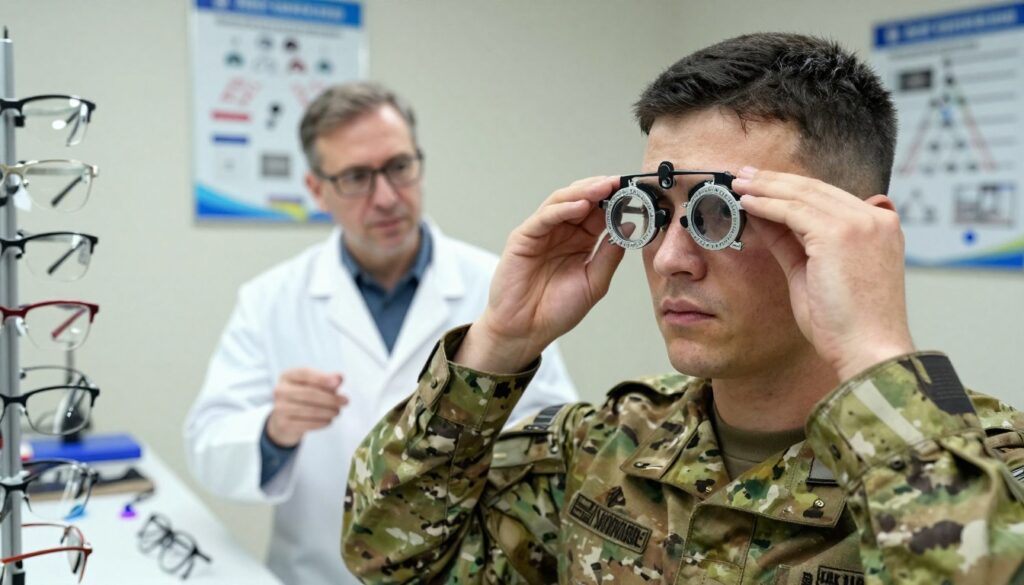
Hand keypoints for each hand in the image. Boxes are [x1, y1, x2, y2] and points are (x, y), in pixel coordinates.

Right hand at [266, 368, 347, 446]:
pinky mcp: (283, 424)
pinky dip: (322, 422)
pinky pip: (307, 424)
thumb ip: (327, 380)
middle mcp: (280, 390)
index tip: (338, 383)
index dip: (322, 378)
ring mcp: (280, 408)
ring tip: (337, 412)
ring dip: (328, 411)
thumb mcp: (313, 385)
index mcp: (288, 376)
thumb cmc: (302, 397)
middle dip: (331, 398)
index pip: (305, 373)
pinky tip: (329, 420)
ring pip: (310, 410)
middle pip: (309, 393)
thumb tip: (339, 378)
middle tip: (345, 401)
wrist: (284, 419)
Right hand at [456, 176, 625, 371]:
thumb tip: (630, 227)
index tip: (637, 193)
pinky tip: (580, 206)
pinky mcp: (524, 237)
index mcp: (581, 241)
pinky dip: (563, 208)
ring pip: (563, 201)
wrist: (526, 330)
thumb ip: (610, 255)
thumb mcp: (594, 282)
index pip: (600, 212)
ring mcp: (542, 232)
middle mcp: (562, 232)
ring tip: (605, 187)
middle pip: (582, 200)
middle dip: (603, 189)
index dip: (617, 201)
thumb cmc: (556, 310)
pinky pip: (545, 216)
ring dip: (585, 192)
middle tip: (622, 182)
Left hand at [732, 167, 914, 380]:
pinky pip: (793, 211)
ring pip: (802, 195)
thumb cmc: (844, 324)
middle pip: (814, 189)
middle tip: (744, 174)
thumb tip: (765, 220)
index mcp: (879, 227)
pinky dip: (766, 205)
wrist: (868, 350)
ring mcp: (861, 223)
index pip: (826, 197)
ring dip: (765, 188)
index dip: (790, 189)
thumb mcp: (814, 274)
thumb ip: (793, 244)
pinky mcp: (840, 233)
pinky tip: (746, 202)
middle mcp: (876, 218)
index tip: (762, 185)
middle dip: (773, 181)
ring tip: (738, 184)